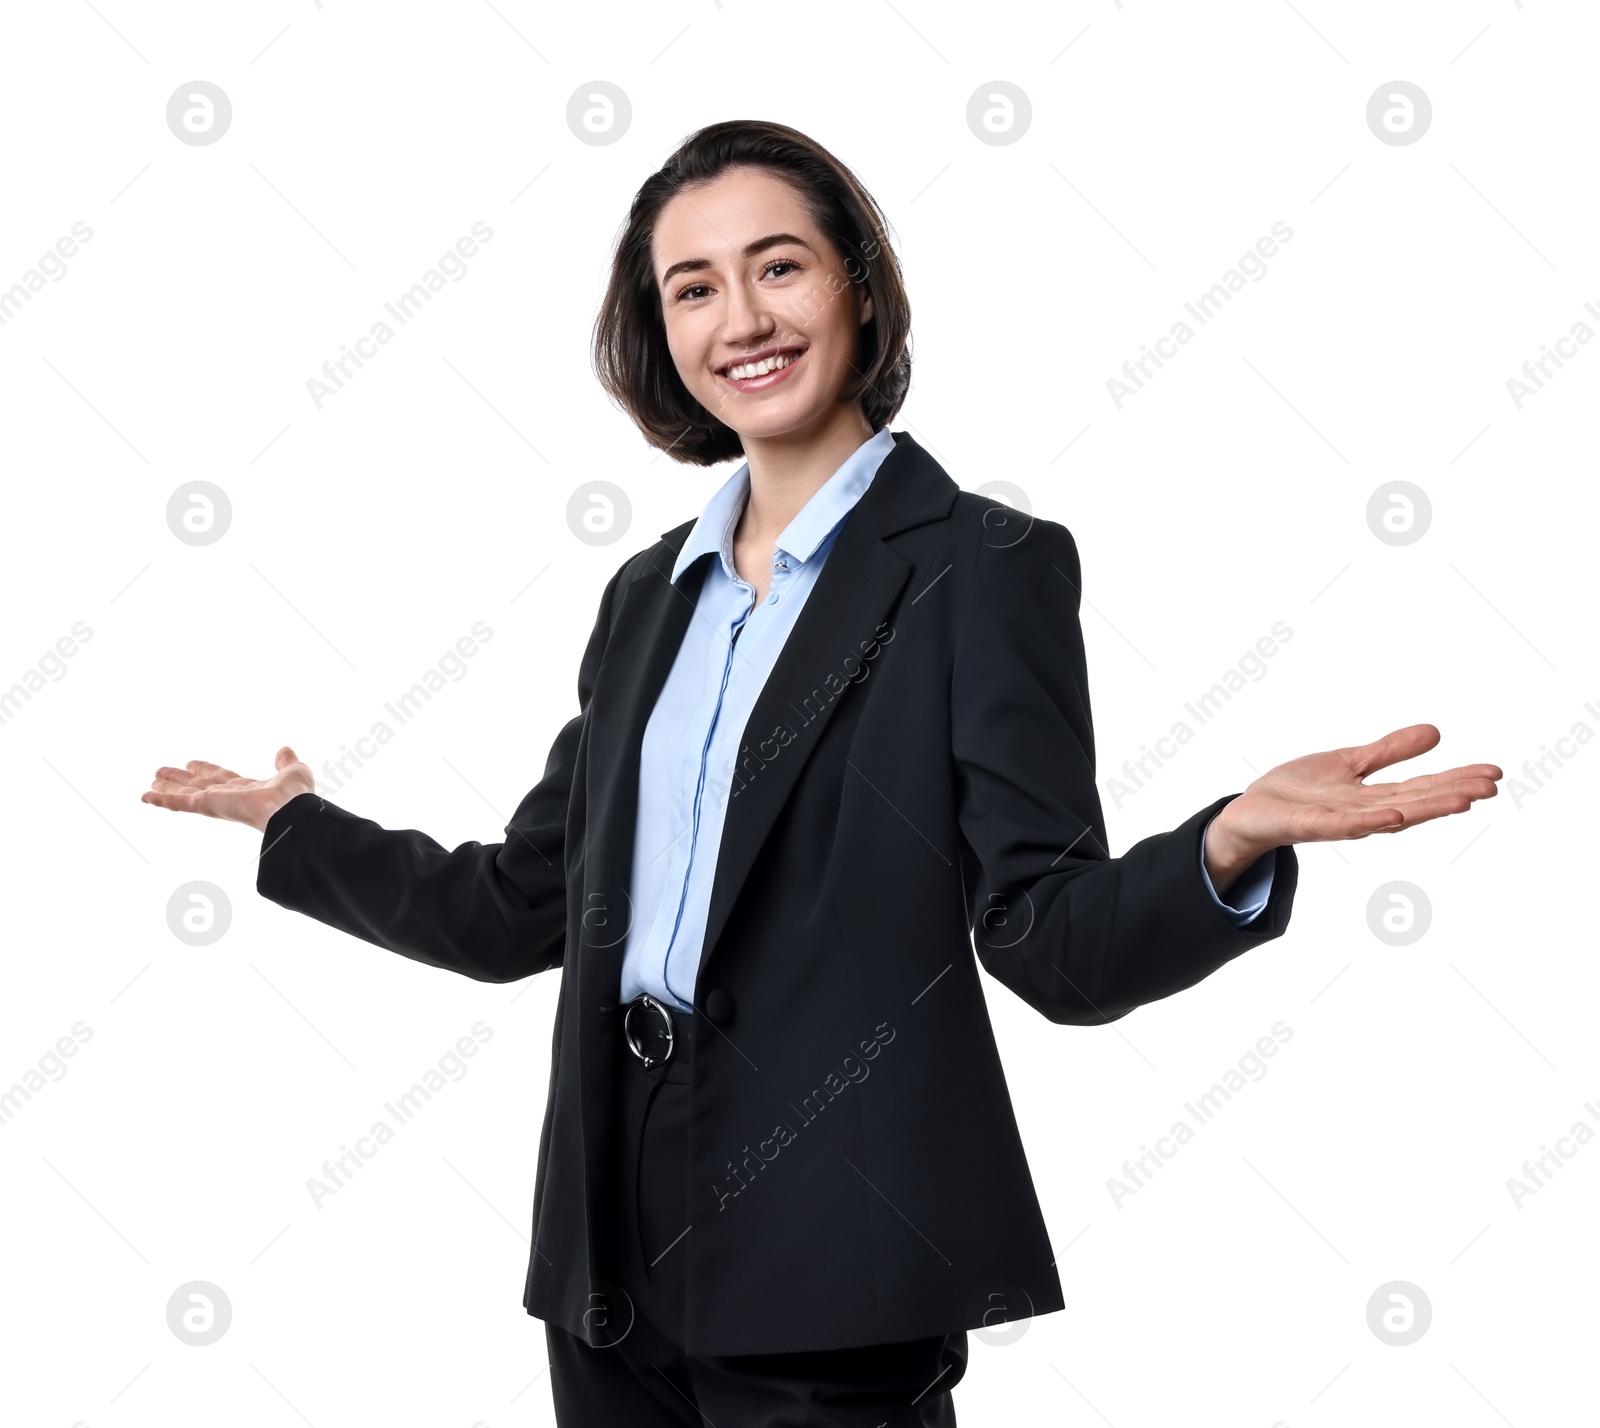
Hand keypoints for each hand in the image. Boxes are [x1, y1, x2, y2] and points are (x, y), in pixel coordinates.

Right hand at [141, 746, 315, 832]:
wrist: (292, 810)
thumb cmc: (296, 796)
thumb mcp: (294, 771)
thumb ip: (286, 762)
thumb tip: (285, 750)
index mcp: (248, 789)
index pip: (221, 778)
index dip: (206, 770)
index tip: (192, 763)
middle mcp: (229, 797)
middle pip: (198, 786)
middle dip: (180, 780)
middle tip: (161, 772)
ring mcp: (216, 803)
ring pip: (185, 794)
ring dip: (167, 789)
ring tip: (150, 783)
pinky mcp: (207, 806)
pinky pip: (179, 803)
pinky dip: (162, 799)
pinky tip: (146, 796)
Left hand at [1203, 724, 1501, 893]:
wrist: (1250, 812)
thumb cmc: (1298, 791)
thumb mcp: (1349, 763)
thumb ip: (1388, 752)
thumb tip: (1435, 732)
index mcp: (1373, 797)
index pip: (1422, 787)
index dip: (1457, 780)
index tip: (1494, 774)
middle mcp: (1362, 812)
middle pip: (1414, 802)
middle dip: (1452, 794)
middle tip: (1491, 786)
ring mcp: (1337, 821)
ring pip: (1387, 816)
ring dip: (1423, 809)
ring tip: (1460, 801)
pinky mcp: (1308, 825)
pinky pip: (1340, 825)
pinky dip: (1366, 822)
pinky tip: (1392, 816)